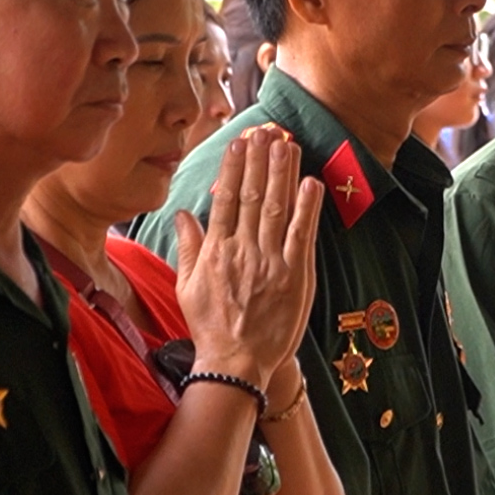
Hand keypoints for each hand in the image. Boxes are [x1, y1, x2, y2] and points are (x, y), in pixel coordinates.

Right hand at [173, 127, 323, 388]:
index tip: (239, 144)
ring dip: (284, 173)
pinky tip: (311, 183)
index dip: (235, 168)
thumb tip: (182, 213)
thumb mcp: (187, 286)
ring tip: (287, 144)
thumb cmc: (211, 326)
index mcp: (216, 250)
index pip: (227, 199)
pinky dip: (308, 208)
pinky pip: (302, 235)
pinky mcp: (295, 276)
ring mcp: (271, 262)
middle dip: (261, 161)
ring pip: (278, 208)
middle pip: (255, 196)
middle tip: (268, 132)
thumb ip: (188, 246)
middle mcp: (243, 250)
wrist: (236, 362)